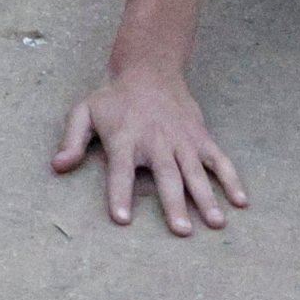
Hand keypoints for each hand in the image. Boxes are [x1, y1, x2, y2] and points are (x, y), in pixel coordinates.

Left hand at [53, 63, 248, 234]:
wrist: (149, 68)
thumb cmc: (113, 99)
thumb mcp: (84, 112)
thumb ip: (72, 140)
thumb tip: (57, 167)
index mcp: (124, 139)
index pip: (120, 171)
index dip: (119, 194)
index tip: (121, 219)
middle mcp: (155, 141)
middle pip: (165, 176)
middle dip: (174, 203)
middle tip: (181, 231)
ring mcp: (182, 140)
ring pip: (195, 171)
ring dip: (206, 197)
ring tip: (215, 223)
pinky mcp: (200, 136)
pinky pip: (219, 160)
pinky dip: (231, 179)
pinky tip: (241, 201)